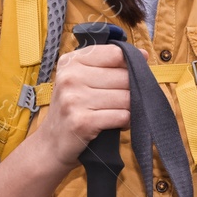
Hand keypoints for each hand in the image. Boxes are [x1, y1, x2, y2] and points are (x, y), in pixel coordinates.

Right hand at [35, 44, 130, 170]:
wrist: (51, 143)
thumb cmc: (74, 108)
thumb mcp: (82, 80)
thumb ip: (109, 65)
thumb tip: (144, 55)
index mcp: (72, 61)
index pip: (114, 53)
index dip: (130, 64)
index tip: (133, 72)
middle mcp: (70, 77)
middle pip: (124, 77)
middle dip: (130, 91)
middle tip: (120, 101)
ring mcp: (74, 99)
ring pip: (126, 97)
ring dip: (129, 108)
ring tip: (116, 113)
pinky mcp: (82, 121)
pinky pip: (122, 116)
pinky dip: (125, 122)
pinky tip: (115, 124)